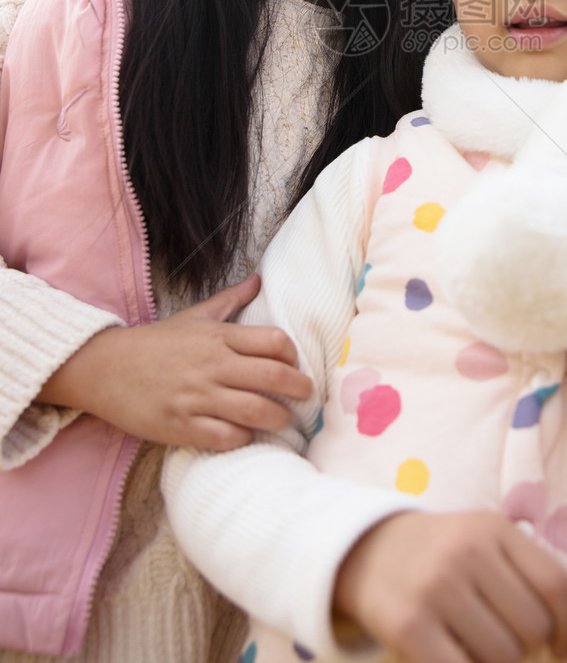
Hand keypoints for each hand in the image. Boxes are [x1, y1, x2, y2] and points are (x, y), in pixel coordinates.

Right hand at [37, 274, 312, 450]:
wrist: (106, 368)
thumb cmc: (156, 343)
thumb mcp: (195, 316)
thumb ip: (231, 299)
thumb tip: (259, 279)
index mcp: (219, 337)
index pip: (274, 341)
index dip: (292, 354)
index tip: (295, 363)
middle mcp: (212, 365)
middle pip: (273, 376)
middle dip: (299, 388)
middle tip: (308, 396)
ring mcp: (197, 397)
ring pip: (254, 410)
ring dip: (278, 418)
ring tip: (285, 420)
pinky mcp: (181, 425)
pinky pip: (224, 436)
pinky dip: (242, 438)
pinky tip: (247, 435)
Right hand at [334, 511, 566, 662]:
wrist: (370, 551)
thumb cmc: (445, 555)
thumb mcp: (487, 542)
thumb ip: (531, 570)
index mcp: (494, 530)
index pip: (557, 586)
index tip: (563, 644)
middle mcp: (467, 552)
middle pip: (532, 627)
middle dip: (530, 650)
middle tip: (512, 648)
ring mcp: (436, 588)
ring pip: (502, 655)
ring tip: (480, 651)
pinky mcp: (409, 625)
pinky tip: (461, 660)